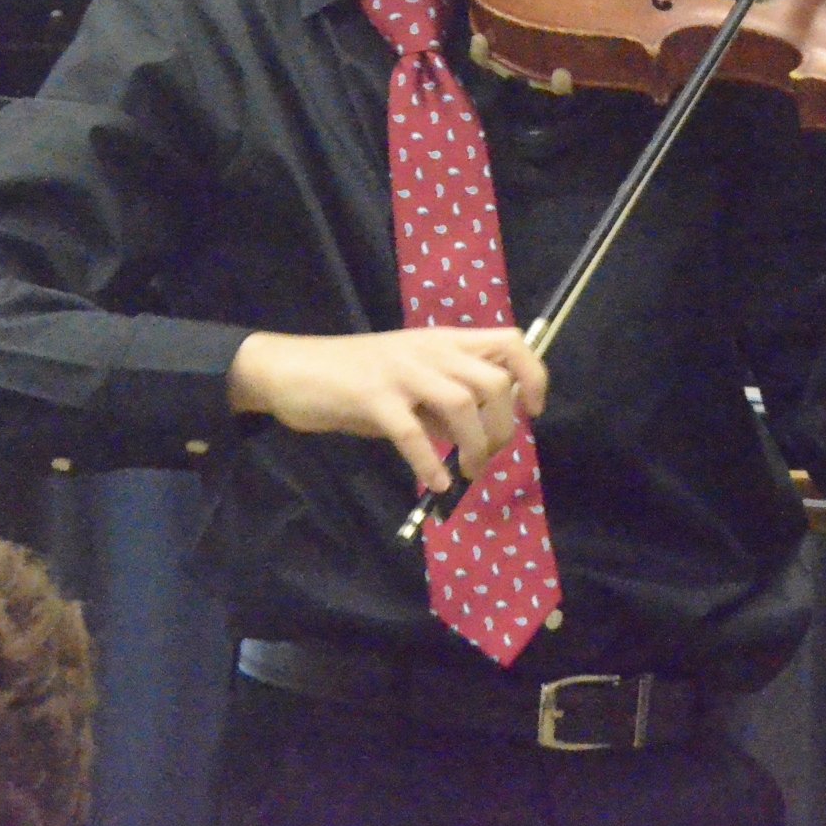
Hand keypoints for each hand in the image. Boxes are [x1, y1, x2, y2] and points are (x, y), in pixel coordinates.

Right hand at [227, 326, 547, 493]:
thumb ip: (444, 403)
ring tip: (465, 472)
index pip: (510, 342)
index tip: (531, 411)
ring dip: (473, 445)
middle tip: (485, 457)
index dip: (533, 375)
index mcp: (443, 342)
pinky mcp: (372, 397)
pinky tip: (435, 483)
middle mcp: (429, 350)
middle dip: (502, 426)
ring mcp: (401, 371)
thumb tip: (480, 435)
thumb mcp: (409, 383)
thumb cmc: (354, 378)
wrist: (292, 369)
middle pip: (494, 379)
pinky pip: (412, 433)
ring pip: (462, 402)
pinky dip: (430, 462)